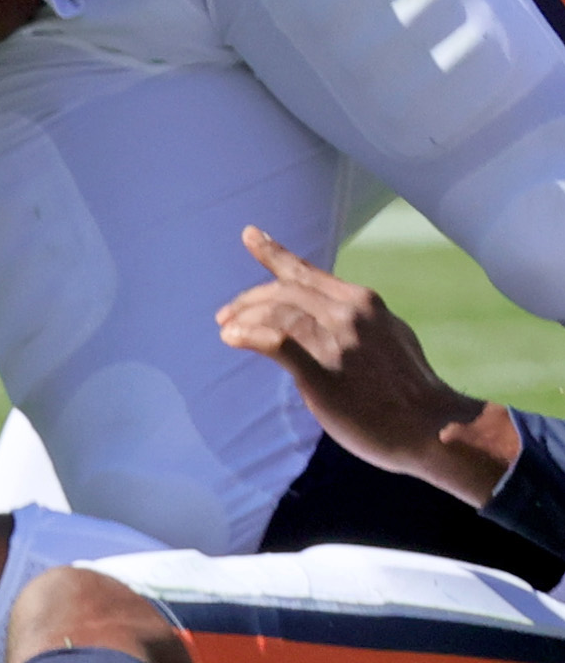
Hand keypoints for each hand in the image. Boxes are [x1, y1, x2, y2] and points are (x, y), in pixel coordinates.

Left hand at [215, 226, 519, 506]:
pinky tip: (233, 338)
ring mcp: (335, 341)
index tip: (249, 235)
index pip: (306, 272)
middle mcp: (347, 313)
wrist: (436, 427)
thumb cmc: (413, 389)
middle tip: (226, 313)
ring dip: (244, 319)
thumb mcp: (391, 336)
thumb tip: (333, 314)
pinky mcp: (322, 372)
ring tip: (227, 329)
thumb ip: (359, 321)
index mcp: (362, 302)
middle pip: (283, 292)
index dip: (274, 253)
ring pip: (276, 313)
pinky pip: (276, 342)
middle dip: (250, 300)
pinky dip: (250, 335)